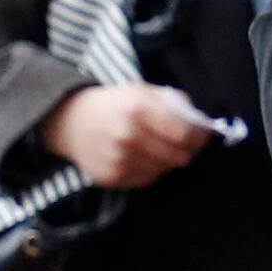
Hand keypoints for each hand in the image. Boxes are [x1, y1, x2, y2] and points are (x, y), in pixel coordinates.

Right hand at [47, 82, 216, 189]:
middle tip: (181, 142)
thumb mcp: (141, 91)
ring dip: (167, 160)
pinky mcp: (113, 178)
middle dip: (186, 150)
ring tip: (154, 146)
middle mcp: (128, 136)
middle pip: (179, 156)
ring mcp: (119, 160)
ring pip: (165, 170)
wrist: (69, 122)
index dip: (200, 137)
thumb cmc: (112, 104)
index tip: (202, 135)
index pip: (185, 134)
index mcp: (138, 109)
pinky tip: (139, 156)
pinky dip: (150, 170)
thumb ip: (174, 103)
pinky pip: (148, 179)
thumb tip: (202, 122)